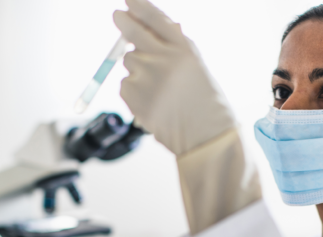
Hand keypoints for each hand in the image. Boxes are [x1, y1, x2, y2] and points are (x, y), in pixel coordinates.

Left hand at [114, 0, 235, 155]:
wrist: (205, 136)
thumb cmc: (205, 102)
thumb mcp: (196, 66)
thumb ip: (176, 46)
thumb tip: (152, 26)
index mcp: (183, 49)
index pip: (155, 19)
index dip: (139, 7)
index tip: (128, 0)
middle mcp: (163, 59)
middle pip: (133, 32)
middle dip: (123, 22)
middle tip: (117, 15)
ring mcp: (146, 77)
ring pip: (129, 62)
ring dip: (138, 70)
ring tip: (159, 89)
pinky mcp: (133, 95)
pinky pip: (125, 85)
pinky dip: (135, 91)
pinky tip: (153, 102)